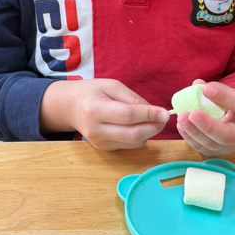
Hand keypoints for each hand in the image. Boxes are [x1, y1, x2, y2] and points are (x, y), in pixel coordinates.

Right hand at [40, 79, 168, 149]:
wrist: (69, 107)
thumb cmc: (91, 92)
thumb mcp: (112, 86)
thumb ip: (133, 98)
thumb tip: (154, 111)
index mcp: (95, 110)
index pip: (127, 116)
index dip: (149, 115)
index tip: (165, 112)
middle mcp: (96, 130)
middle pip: (133, 134)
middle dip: (154, 127)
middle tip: (164, 118)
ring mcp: (99, 142)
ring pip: (134, 143)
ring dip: (148, 132)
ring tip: (151, 119)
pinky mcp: (103, 149)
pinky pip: (129, 145)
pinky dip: (139, 136)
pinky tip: (137, 125)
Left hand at [176, 79, 234, 156]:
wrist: (234, 122)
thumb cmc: (230, 105)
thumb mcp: (229, 93)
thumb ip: (215, 88)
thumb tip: (197, 84)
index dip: (224, 97)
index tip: (206, 89)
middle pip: (227, 135)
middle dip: (208, 126)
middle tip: (192, 114)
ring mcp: (229, 146)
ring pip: (211, 144)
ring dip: (193, 132)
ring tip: (182, 117)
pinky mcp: (215, 152)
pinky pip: (201, 148)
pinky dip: (189, 137)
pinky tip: (181, 126)